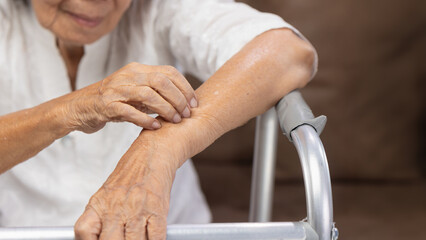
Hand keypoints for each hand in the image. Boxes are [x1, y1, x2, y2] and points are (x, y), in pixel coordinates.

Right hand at [59, 62, 196, 132]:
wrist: (78, 108)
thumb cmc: (112, 102)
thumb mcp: (135, 93)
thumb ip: (155, 94)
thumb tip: (183, 103)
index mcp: (137, 70)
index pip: (168, 72)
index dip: (185, 87)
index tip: (194, 103)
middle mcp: (128, 75)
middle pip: (161, 81)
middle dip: (178, 98)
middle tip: (186, 114)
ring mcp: (116, 89)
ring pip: (148, 94)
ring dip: (165, 109)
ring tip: (174, 121)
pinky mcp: (106, 105)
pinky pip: (130, 111)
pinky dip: (146, 120)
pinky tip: (155, 127)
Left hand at [75, 137, 177, 239]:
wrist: (153, 153)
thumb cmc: (132, 172)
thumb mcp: (108, 193)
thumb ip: (102, 216)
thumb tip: (102, 236)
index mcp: (99, 204)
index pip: (84, 232)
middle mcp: (116, 208)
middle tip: (123, 238)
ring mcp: (137, 210)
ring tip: (139, 236)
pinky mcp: (157, 211)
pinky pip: (155, 237)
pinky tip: (153, 236)